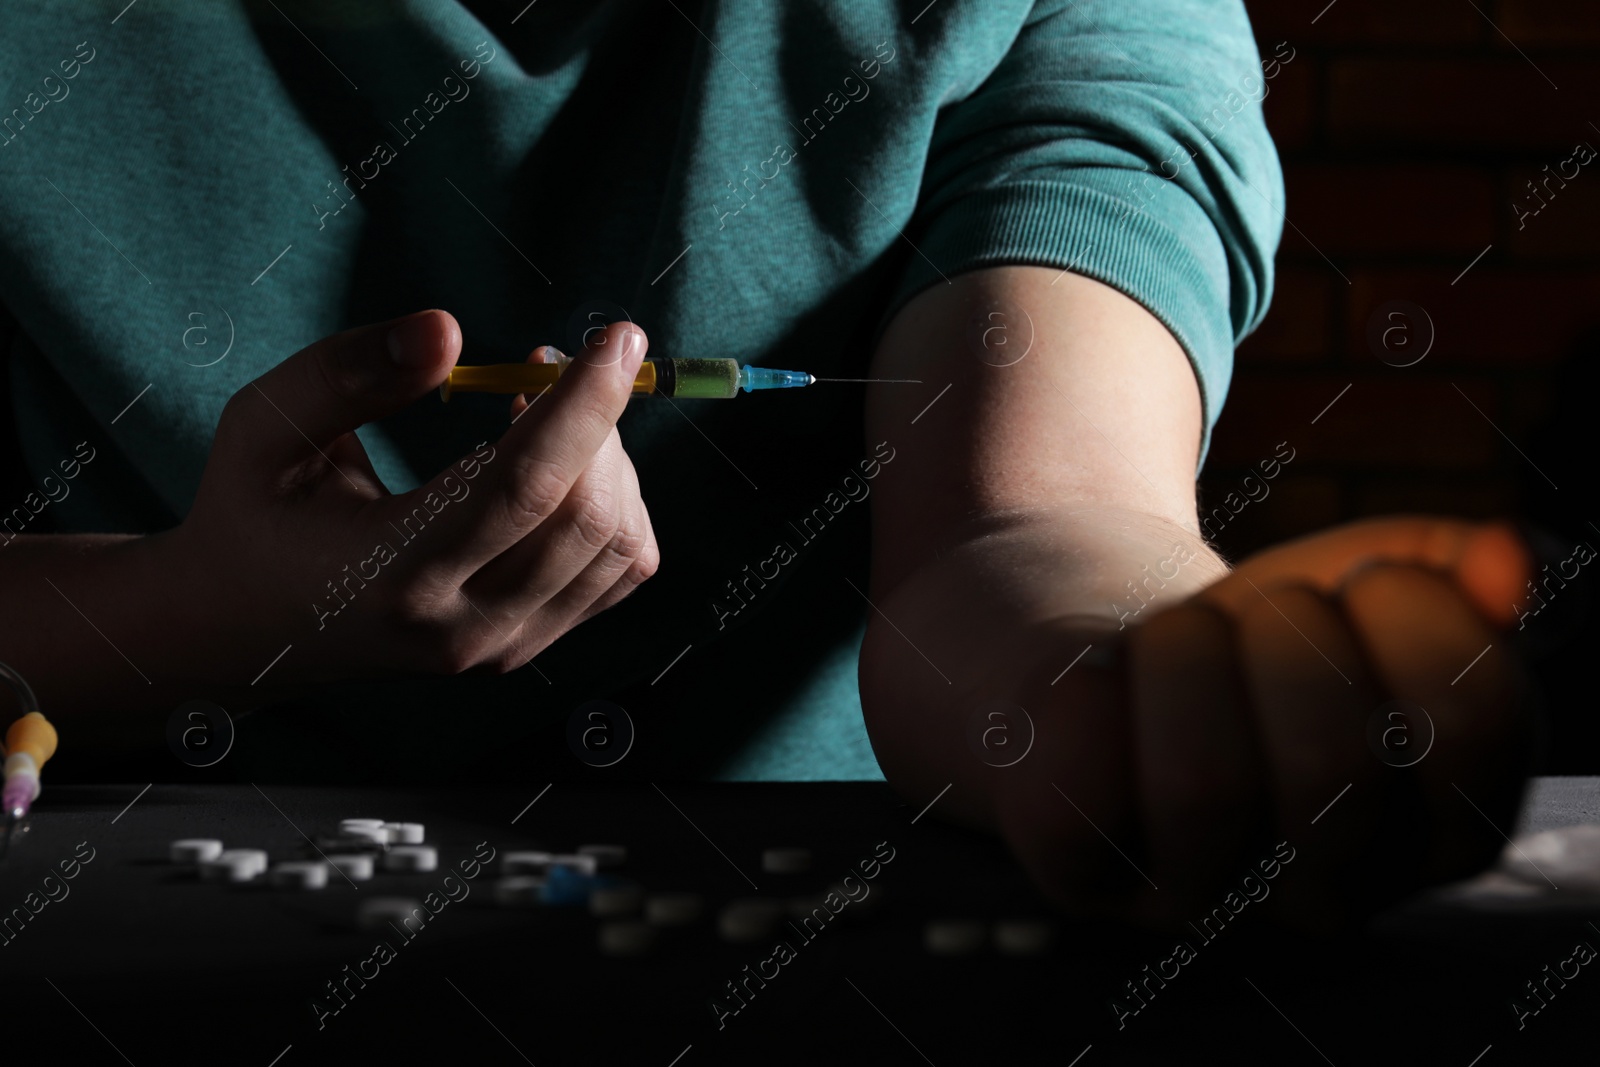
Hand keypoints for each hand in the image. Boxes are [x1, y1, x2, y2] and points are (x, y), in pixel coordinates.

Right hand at [157, 310, 658, 685]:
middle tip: (545, 361)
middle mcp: (461, 628)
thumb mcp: (266, 425)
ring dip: (609, 459)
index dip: (584, 404)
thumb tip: (448, 328)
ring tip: (543, 414)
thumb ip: (349, 372)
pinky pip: (622, 571)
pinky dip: (619, 505)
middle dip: (596, 419)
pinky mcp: (528, 648)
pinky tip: (565, 469)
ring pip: (620, 546)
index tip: (618, 338)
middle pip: (587, 516)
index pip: (524, 486)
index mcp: (393, 574)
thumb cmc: (252, 511)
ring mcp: (502, 649)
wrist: (243, 629)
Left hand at [862, 513, 1533, 927]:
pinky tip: (1098, 676)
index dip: (1412, 608)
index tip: (1364, 580)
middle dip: (1285, 630)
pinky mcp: (1082, 880)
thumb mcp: (1367, 583)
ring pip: (1201, 784)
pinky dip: (1088, 682)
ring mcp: (1202, 904)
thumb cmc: (1259, 629)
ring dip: (1183, 650)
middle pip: (1334, 762)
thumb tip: (1512, 558)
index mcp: (1440, 832)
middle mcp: (1332, 896)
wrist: (1111, 647)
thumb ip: (1460, 573)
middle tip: (1258, 610)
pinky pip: (1082, 783)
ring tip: (1176, 633)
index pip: (1474, 724)